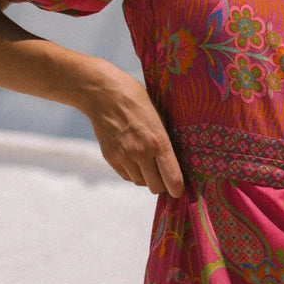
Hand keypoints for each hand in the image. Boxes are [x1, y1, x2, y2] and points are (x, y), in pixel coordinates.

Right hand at [78, 61, 184, 196]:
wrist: (103, 93)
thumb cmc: (137, 99)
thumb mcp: (159, 116)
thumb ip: (166, 140)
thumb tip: (176, 162)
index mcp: (159, 141)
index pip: (172, 178)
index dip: (178, 189)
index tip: (179, 190)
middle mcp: (141, 152)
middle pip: (156, 187)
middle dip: (162, 185)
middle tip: (165, 177)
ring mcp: (124, 156)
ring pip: (140, 182)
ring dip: (146, 177)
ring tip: (148, 162)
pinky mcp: (110, 157)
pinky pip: (127, 176)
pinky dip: (132, 172)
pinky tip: (134, 158)